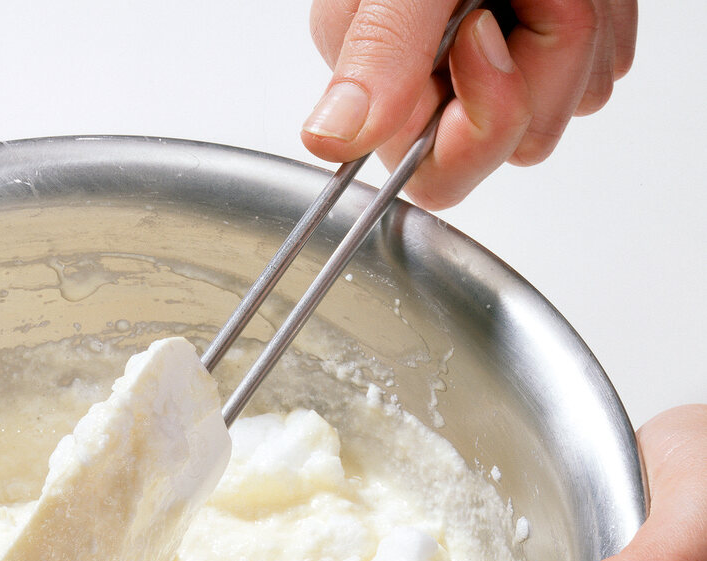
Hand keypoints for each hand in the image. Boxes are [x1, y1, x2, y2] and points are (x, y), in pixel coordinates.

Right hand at [301, 0, 637, 207]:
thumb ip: (377, 47)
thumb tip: (331, 135)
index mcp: (384, 81)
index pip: (435, 173)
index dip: (476, 129)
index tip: (485, 40)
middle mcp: (439, 82)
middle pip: (515, 141)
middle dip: (542, 64)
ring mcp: (501, 65)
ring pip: (568, 101)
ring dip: (580, 28)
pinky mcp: (551, 42)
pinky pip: (602, 62)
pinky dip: (603, 12)